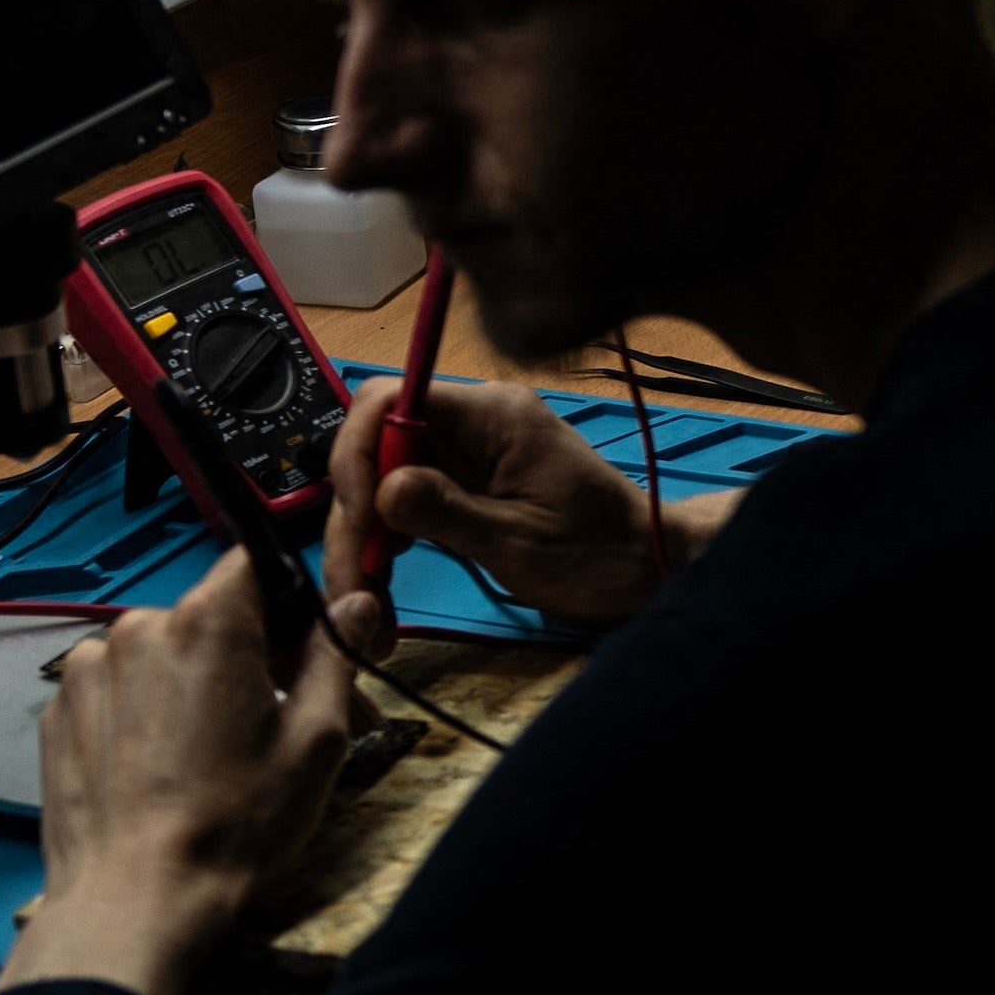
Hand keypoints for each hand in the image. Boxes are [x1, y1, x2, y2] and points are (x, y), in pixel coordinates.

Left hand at [0, 552, 362, 994]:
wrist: (134, 900)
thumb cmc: (234, 827)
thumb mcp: (316, 744)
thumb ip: (335, 658)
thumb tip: (357, 604)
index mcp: (209, 623)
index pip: (254, 565)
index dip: (288, 603)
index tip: (306, 651)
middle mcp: (139, 629)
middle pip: (209, 618)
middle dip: (250, 658)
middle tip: (282, 724)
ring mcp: (87, 671)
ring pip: (160, 655)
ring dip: (192, 686)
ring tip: (216, 757)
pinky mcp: (56, 713)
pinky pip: (116, 692)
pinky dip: (145, 715)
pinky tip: (167, 770)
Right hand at [323, 370, 662, 657]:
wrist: (643, 570)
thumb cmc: (597, 554)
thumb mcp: (518, 540)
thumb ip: (448, 511)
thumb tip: (382, 490)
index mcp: (492, 414)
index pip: (389, 400)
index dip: (357, 450)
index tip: (354, 511)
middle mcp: (473, 423)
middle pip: (378, 445)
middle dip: (355, 511)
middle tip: (351, 580)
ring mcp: (467, 454)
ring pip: (383, 478)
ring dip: (364, 534)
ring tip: (363, 594)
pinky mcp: (464, 486)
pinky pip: (404, 501)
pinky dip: (386, 540)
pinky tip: (382, 582)